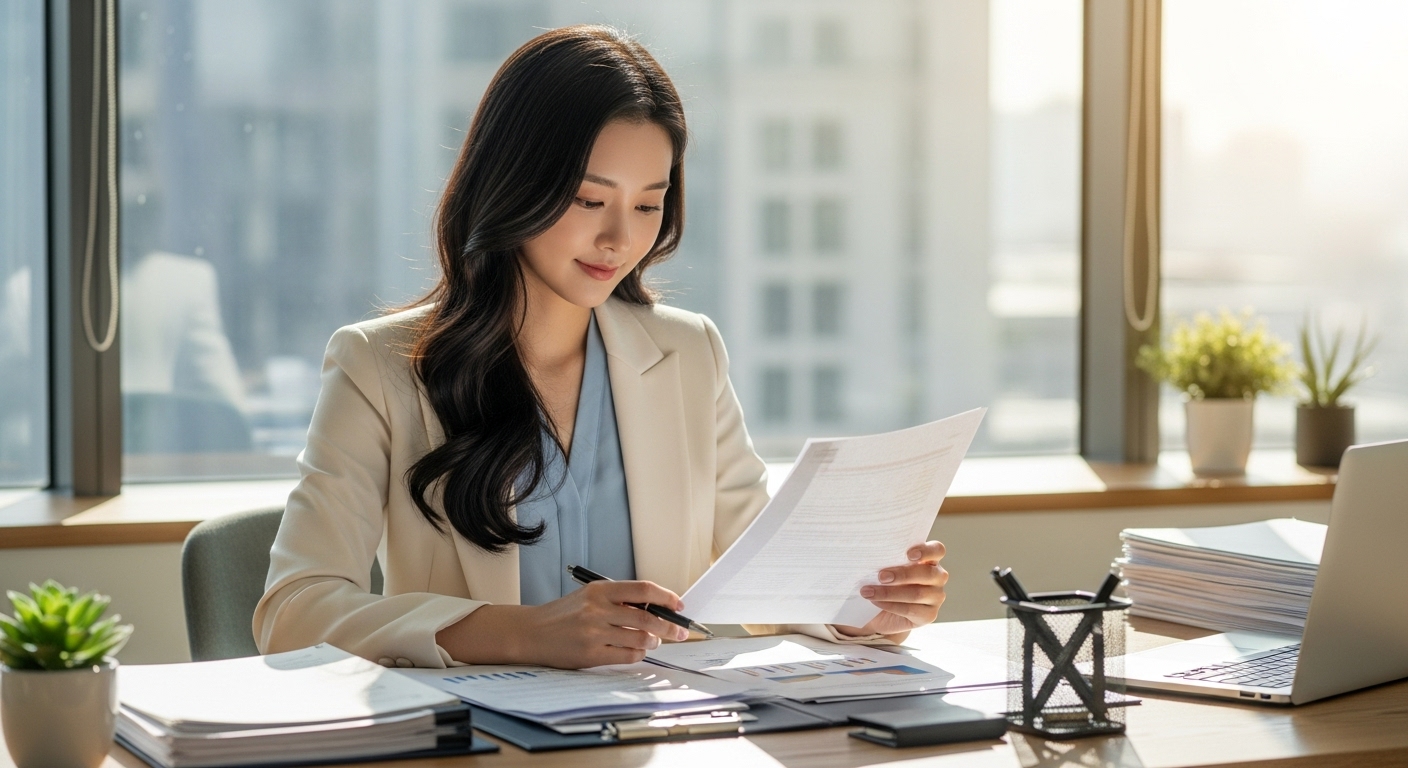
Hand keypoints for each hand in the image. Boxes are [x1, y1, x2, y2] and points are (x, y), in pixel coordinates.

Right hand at [437, 580, 689, 668]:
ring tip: (653, 640)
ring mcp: (594, 632)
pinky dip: (638, 654)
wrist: (532, 632)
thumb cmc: (564, 614)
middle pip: (647, 616)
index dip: (666, 597)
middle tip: (679, 632)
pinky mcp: (591, 654)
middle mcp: (598, 609)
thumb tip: (656, 607)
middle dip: (669, 626)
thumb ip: (619, 600)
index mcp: (600, 589)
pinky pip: (627, 656)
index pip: (643, 589)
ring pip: (640, 638)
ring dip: (653, 641)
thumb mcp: (589, 596)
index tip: (679, 605)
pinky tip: (637, 650)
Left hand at [835, 541, 947, 639]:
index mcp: (930, 559)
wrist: (879, 610)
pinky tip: (876, 602)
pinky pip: (910, 610)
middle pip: (928, 573)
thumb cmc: (883, 581)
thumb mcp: (885, 566)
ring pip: (917, 594)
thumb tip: (871, 554)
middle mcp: (937, 576)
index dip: (926, 551)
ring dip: (889, 592)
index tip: (908, 555)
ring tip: (868, 591)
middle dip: (903, 574)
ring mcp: (936, 596)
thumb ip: (887, 559)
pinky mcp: (929, 615)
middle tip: (881, 576)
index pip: (937, 550)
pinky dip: (890, 605)